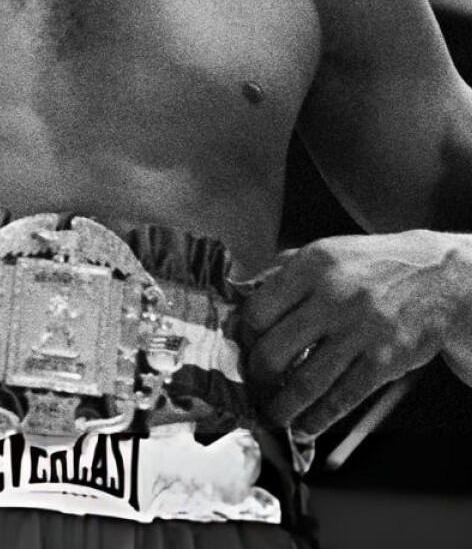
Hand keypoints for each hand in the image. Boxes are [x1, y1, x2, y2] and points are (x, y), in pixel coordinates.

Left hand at [242, 231, 461, 435]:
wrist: (436, 278)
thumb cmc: (371, 266)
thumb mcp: (325, 253)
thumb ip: (283, 271)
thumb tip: (242, 295)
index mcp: (312, 265)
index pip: (258, 310)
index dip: (245, 337)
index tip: (243, 349)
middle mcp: (333, 297)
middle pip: (275, 350)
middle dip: (257, 377)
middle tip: (254, 385)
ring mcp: (360, 331)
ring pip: (306, 382)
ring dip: (282, 407)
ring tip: (273, 416)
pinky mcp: (384, 360)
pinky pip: (342, 398)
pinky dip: (318, 418)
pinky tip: (306, 425)